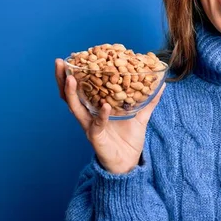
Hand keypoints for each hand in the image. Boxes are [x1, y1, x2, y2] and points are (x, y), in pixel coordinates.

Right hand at [55, 58, 165, 173]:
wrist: (129, 163)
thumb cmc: (129, 139)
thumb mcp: (140, 116)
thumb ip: (149, 100)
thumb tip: (162, 84)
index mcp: (95, 107)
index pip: (81, 87)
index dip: (74, 73)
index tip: (71, 57)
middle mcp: (88, 115)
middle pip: (69, 95)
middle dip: (62, 78)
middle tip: (59, 62)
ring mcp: (89, 126)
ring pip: (74, 108)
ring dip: (71, 92)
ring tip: (70, 78)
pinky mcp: (96, 138)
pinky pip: (96, 124)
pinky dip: (101, 115)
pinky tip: (104, 106)